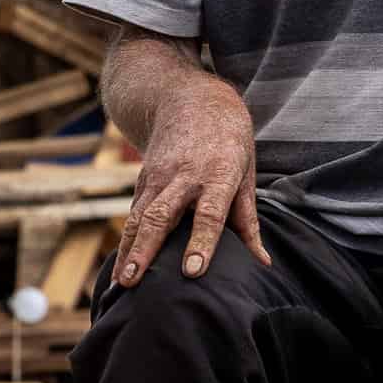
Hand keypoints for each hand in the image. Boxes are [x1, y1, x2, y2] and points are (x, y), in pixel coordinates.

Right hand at [115, 80, 270, 284]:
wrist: (189, 98)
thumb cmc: (228, 139)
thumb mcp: (246, 171)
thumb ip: (248, 218)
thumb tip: (262, 261)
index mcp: (217, 174)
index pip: (209, 213)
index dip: (201, 242)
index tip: (193, 271)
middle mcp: (183, 177)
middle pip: (161, 217)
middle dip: (146, 250)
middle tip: (134, 282)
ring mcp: (158, 177)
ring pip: (139, 217)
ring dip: (128, 251)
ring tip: (120, 284)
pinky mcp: (143, 179)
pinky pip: (132, 214)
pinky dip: (125, 243)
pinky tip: (120, 270)